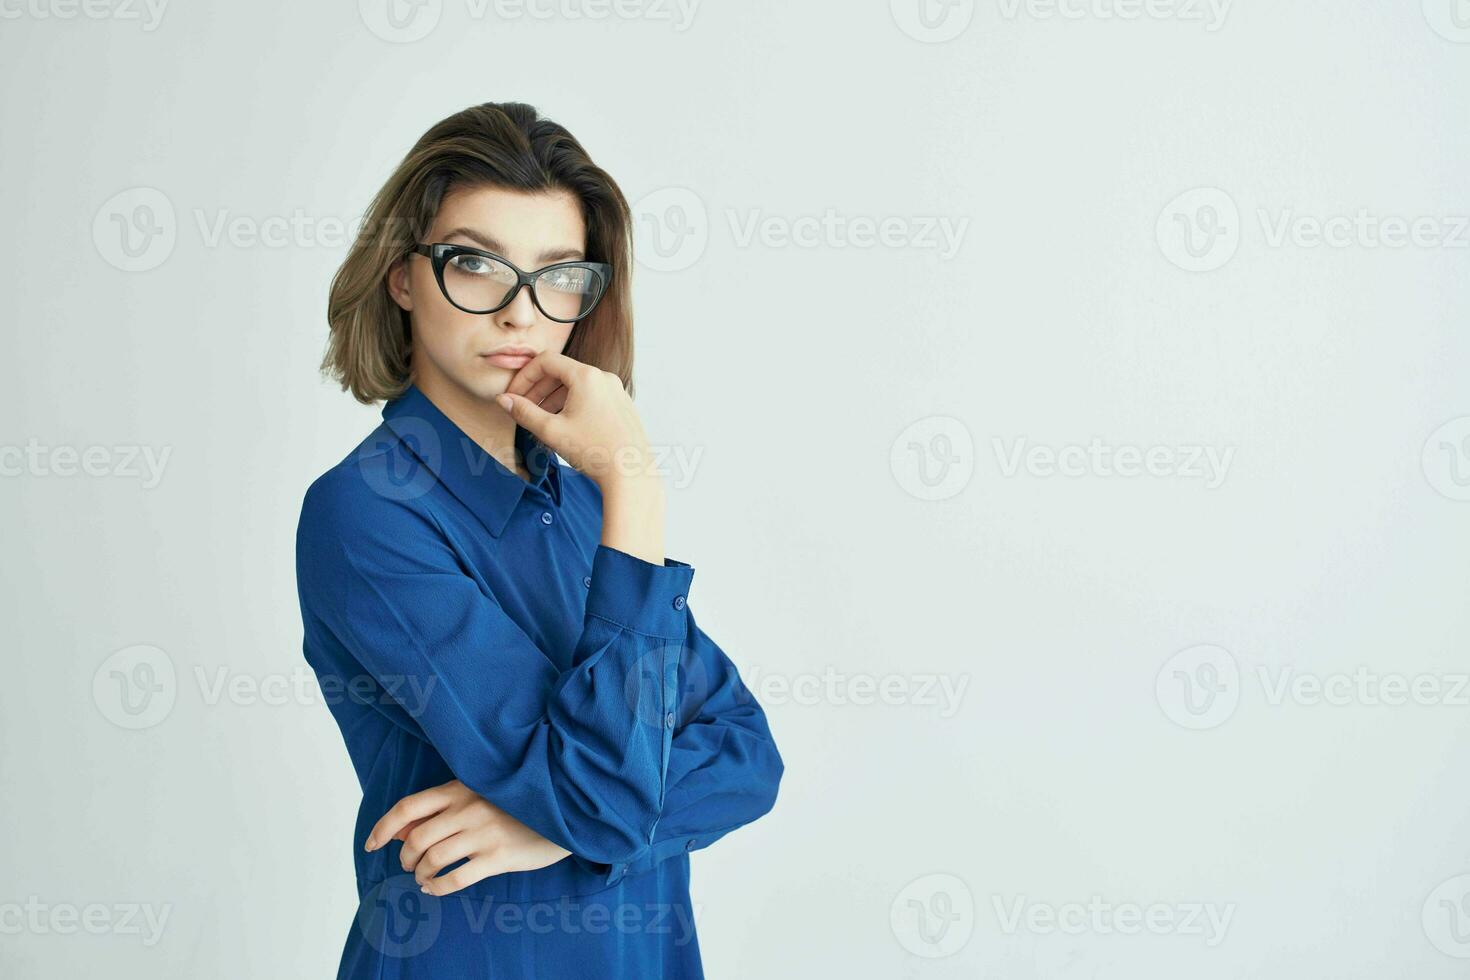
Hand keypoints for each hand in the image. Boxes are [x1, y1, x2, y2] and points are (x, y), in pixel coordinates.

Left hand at [365, 779, 572, 895]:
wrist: (563, 808)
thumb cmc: (515, 802)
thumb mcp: (478, 795)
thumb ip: (441, 808)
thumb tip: (400, 830)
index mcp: (460, 787)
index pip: (408, 807)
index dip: (383, 827)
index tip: (371, 843)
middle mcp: (469, 808)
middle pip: (417, 838)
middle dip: (404, 857)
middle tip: (407, 865)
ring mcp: (484, 832)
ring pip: (433, 859)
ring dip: (420, 873)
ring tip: (422, 877)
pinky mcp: (499, 856)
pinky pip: (456, 878)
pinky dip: (437, 888)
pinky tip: (434, 888)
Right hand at [495, 352, 657, 489]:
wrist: (631, 475)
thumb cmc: (595, 452)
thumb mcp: (552, 431)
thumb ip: (524, 412)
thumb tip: (503, 400)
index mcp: (587, 376)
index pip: (546, 361)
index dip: (524, 377)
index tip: (513, 396)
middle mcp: (604, 378)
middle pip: (561, 373)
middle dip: (537, 389)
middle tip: (522, 409)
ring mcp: (616, 391)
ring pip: (576, 387)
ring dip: (553, 399)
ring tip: (540, 421)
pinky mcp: (622, 406)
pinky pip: (591, 397)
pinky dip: (572, 405)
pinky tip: (563, 427)